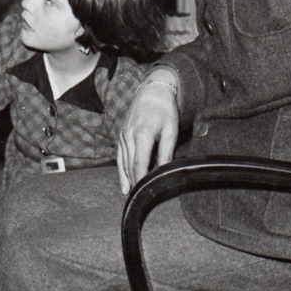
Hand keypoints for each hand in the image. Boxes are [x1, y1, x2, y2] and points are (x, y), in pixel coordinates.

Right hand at [117, 77, 180, 194]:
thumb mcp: (171, 130)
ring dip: (129, 180)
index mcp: (143, 133)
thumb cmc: (165, 110)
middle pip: (131, 165)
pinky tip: (125, 186)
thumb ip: (166, 151)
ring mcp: (123, 136)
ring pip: (124, 163)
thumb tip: (165, 171)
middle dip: (136, 183)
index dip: (142, 179)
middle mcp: (129, 135)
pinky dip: (121, 172)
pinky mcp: (121, 136)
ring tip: (134, 197)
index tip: (146, 193)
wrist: (152, 91)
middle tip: (143, 199)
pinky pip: (120, 158)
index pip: (140, 163)